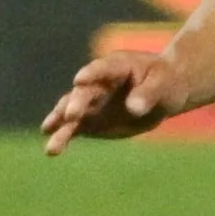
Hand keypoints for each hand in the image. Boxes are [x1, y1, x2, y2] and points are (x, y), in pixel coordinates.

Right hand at [42, 50, 183, 154]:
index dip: (91, 74)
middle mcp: (97, 82)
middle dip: (76, 103)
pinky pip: (74, 128)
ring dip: (60, 123)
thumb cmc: (165, 82)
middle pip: (83, 92)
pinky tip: (52, 149)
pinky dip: (63, 137)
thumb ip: (148, 94)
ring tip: (48, 135)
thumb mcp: (163, 84)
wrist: (162, 93)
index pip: (102, 68)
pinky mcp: (90, 120)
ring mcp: (91, 102)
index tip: (79, 80)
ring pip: (71, 111)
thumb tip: (133, 108)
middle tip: (70, 115)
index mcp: (117, 65)